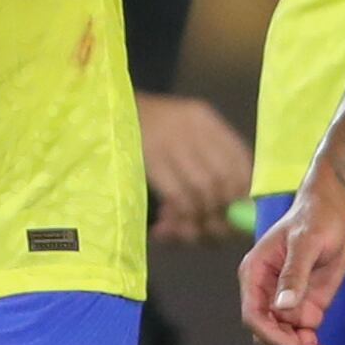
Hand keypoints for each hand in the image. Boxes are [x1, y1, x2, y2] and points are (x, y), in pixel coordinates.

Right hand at [140, 93, 254, 244]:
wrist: (99, 110)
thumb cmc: (140, 129)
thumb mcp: (176, 134)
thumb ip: (203, 164)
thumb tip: (230, 212)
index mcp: (204, 119)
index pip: (241, 162)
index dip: (245, 198)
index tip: (238, 222)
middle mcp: (194, 126)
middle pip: (226, 179)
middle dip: (223, 215)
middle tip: (211, 234)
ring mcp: (172, 139)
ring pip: (203, 190)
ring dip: (198, 220)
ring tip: (186, 233)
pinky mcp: (151, 156)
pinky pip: (178, 195)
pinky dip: (180, 217)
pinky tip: (166, 227)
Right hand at [243, 185, 344, 344]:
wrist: (334, 212)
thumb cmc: (315, 219)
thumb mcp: (306, 242)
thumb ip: (294, 274)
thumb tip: (282, 307)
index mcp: (255, 277)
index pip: (255, 318)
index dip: (273, 338)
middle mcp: (266, 296)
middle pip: (272, 338)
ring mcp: (286, 306)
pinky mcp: (306, 311)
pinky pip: (308, 340)